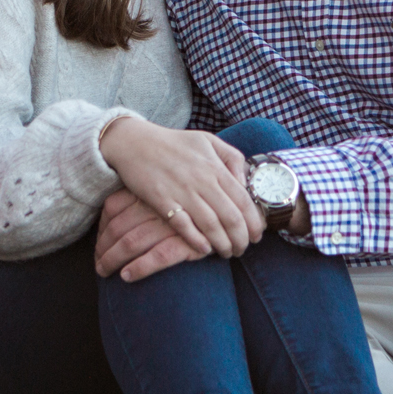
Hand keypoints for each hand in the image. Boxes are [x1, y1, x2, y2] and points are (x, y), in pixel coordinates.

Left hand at [95, 188, 207, 281]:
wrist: (238, 203)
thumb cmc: (201, 193)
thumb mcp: (173, 183)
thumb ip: (145, 191)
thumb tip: (113, 207)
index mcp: (152, 188)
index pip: (113, 205)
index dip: (101, 227)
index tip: (98, 242)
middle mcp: (159, 204)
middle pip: (118, 226)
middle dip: (103, 247)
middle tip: (98, 262)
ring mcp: (174, 223)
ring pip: (132, 242)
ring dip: (113, 259)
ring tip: (105, 272)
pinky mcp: (190, 241)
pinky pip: (159, 256)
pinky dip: (140, 267)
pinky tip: (127, 276)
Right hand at [97, 119, 265, 258]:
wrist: (135, 142)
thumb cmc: (174, 143)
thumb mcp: (208, 140)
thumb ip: (231, 157)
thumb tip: (246, 182)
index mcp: (215, 166)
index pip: (244, 199)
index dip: (254, 221)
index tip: (257, 235)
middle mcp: (202, 180)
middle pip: (231, 217)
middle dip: (242, 239)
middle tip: (243, 249)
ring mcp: (181, 191)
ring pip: (211, 225)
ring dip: (222, 244)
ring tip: (227, 253)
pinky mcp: (161, 200)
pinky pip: (183, 225)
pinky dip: (196, 240)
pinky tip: (205, 249)